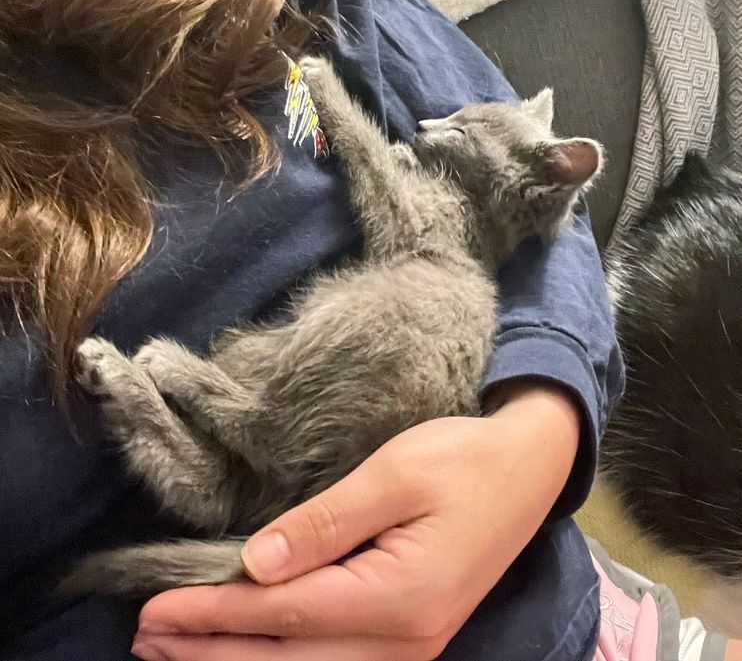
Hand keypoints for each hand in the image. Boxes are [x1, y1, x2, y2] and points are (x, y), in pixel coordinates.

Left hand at [132, 383, 579, 660]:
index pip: (283, 613)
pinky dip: (282, 660)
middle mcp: (404, 640)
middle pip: (289, 660)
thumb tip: (256, 564)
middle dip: (212, 653)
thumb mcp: (394, 474)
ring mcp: (411, 647)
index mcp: (399, 596)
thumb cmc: (463, 460)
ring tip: (179, 653)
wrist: (527, 469)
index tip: (154, 611)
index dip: (213, 614)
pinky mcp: (412, 636)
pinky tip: (253, 649)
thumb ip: (325, 523)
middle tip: (148, 639)